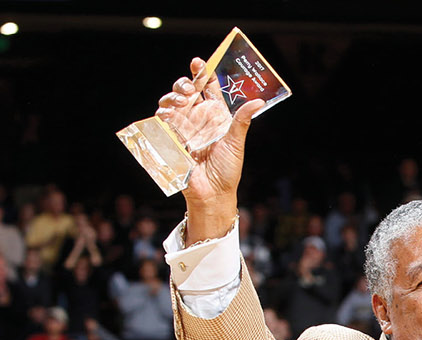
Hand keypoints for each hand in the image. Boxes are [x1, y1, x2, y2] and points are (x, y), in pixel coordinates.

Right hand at [158, 58, 265, 241]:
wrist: (213, 193)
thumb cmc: (228, 170)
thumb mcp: (236, 142)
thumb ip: (242, 120)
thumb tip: (258, 101)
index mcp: (215, 115)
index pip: (208, 88)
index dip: (203, 74)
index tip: (199, 63)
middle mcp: (198, 118)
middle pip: (187, 91)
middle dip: (185, 83)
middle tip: (190, 86)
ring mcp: (183, 127)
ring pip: (173, 102)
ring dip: (174, 96)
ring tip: (181, 99)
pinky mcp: (172, 139)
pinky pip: (163, 121)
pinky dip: (164, 113)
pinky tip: (168, 112)